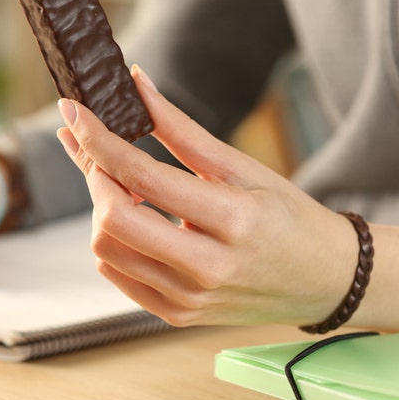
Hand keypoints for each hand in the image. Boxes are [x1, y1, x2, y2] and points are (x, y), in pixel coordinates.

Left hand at [55, 66, 357, 326]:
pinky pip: (116, 274)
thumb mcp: (242, 166)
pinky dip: (110, 240)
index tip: (72, 111)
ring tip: (119, 184)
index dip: (98, 140)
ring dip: (100, 208)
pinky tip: (130, 218)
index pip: (143, 178)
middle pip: (112, 219)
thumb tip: (136, 84)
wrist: (326, 281)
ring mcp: (189, 299)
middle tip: (97, 150)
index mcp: (233, 219)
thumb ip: (182, 130)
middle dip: (93, 175)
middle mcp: (208, 267)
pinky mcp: (177, 315)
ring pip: (105, 249)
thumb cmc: (287, 216)